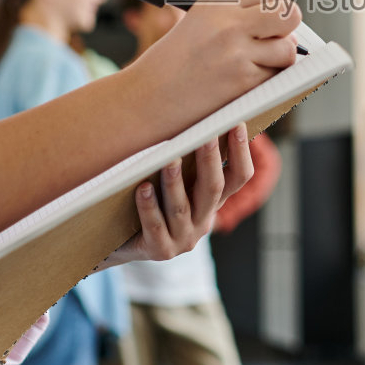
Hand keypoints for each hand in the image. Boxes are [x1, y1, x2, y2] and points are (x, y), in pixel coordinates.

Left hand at [104, 123, 255, 265]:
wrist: (123, 244)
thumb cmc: (152, 201)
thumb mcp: (176, 183)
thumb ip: (187, 161)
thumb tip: (190, 115)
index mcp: (213, 202)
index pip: (239, 177)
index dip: (241, 152)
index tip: (237, 123)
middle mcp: (203, 221)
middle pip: (214, 189)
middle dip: (210, 159)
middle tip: (207, 134)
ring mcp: (183, 239)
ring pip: (181, 208)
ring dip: (176, 182)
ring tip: (169, 160)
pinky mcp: (159, 250)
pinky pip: (154, 226)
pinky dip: (148, 207)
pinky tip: (142, 188)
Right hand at [128, 0, 302, 130]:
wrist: (147, 97)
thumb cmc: (174, 64)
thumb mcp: (200, 23)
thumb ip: (239, 16)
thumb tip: (287, 24)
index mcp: (218, 2)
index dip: (281, 7)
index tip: (276, 21)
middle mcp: (229, 21)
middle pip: (289, 15)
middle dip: (289, 30)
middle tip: (278, 41)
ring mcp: (236, 51)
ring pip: (287, 50)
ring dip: (279, 61)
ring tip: (255, 66)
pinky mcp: (241, 80)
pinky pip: (274, 77)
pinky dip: (266, 82)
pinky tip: (243, 83)